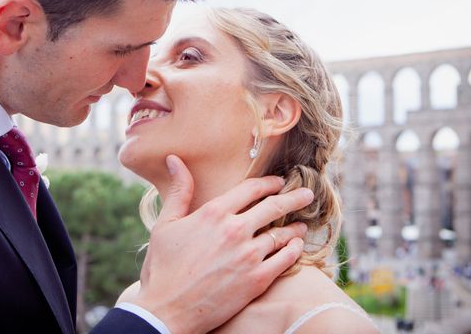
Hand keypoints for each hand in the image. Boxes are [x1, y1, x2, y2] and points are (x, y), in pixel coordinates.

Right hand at [133, 155, 312, 333]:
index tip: (279, 182)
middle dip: (293, 198)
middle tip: (307, 194)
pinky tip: (297, 247)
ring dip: (294, 227)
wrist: (166, 310)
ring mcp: (248, 256)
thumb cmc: (162, 267)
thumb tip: (174, 159)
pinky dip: (294, 251)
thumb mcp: (165, 224)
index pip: (250, 189)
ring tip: (303, 225)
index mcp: (213, 213)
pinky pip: (284, 260)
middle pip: (273, 206)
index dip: (268, 183)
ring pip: (281, 234)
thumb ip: (178, 190)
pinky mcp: (256, 280)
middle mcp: (234, 230)